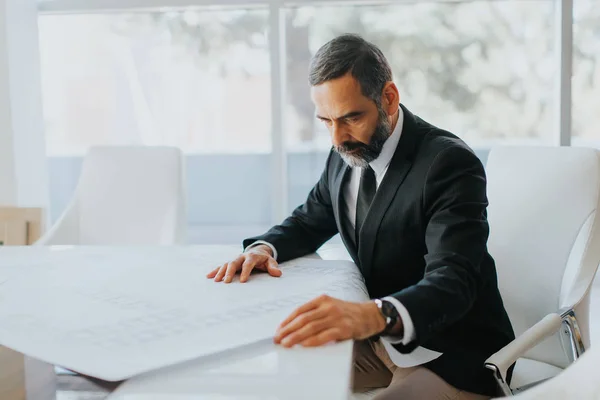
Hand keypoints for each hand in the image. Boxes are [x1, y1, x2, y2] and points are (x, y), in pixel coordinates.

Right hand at [206, 245, 280, 282]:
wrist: (257, 251)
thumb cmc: (264, 260)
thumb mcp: (271, 262)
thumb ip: (273, 267)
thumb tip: (278, 274)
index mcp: (252, 256)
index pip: (248, 264)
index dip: (245, 272)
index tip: (242, 281)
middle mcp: (241, 257)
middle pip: (234, 263)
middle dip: (229, 272)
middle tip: (226, 282)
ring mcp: (235, 259)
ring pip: (226, 264)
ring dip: (220, 272)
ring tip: (216, 281)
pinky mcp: (230, 262)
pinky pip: (221, 266)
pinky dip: (215, 270)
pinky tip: (209, 276)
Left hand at [274, 295, 388, 347]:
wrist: (370, 315)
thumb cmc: (347, 313)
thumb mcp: (330, 306)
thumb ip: (316, 313)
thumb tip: (295, 327)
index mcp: (322, 300)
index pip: (300, 310)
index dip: (287, 321)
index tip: (279, 330)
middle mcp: (328, 307)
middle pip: (303, 319)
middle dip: (288, 330)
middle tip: (278, 339)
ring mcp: (336, 317)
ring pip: (311, 327)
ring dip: (296, 337)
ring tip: (286, 344)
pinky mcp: (344, 328)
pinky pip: (325, 336)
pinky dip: (313, 341)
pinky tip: (304, 345)